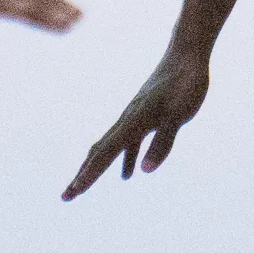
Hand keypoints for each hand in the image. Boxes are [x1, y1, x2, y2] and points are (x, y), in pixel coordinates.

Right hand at [63, 46, 210, 197]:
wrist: (186, 55)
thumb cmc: (186, 83)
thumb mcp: (179, 115)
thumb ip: (162, 143)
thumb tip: (144, 172)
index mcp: (134, 122)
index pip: (106, 154)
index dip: (90, 174)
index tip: (74, 192)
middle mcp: (128, 120)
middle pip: (99, 153)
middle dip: (83, 176)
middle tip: (66, 197)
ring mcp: (134, 118)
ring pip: (109, 148)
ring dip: (96, 169)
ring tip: (83, 187)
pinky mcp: (146, 116)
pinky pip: (129, 143)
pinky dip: (124, 159)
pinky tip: (127, 175)